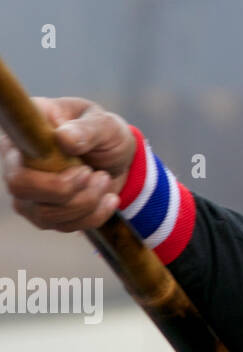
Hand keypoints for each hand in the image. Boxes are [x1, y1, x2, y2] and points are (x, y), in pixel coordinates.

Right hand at [1, 96, 136, 231]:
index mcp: (25, 136)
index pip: (14, 163)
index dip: (46, 175)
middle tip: (96, 175)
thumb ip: (87, 129)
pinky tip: (109, 198)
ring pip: (44, 214)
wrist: (118, 157)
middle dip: (67, 191)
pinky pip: (64, 226)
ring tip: (104, 179)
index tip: (83, 169)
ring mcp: (29, 193)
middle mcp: (18, 166)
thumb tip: (64, 138)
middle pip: (22, 190)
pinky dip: (94, 215)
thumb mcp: (104, 124)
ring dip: (86, 201)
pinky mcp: (45, 213)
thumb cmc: (105, 134)